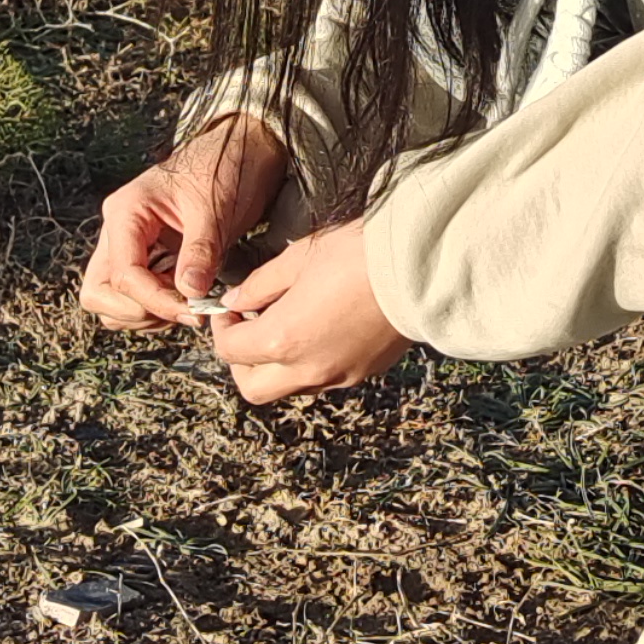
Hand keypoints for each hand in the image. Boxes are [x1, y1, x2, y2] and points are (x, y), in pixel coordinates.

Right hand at [78, 108, 287, 328]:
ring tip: (188, 304)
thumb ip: (200, 252)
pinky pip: (133, 296)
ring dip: (146, 313)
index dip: (155, 301)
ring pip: (111, 300)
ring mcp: (128, 245)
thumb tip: (189, 294)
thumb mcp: (214, 209)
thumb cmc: (223, 169)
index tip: (193, 312)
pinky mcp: (146, 257)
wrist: (240, 152)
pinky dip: (155, 308)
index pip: (123, 274)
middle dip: (139, 311)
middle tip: (183, 311)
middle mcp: (119, 230)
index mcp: (126, 212)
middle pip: (99, 292)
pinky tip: (187, 297)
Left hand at [207, 220, 411, 403]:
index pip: (231, 351)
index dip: (222, 328)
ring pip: (290, 387)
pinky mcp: (364, 372)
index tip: (230, 308)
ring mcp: (339, 376)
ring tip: (286, 324)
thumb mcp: (297, 258)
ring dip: (276, 365)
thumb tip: (235, 300)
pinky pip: (323, 378)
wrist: (421, 268)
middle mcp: (308, 368)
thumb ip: (259, 285)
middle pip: (253, 387)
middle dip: (241, 361)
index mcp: (284, 339)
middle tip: (248, 327)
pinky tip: (319, 328)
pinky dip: (309, 363)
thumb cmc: (358, 255)